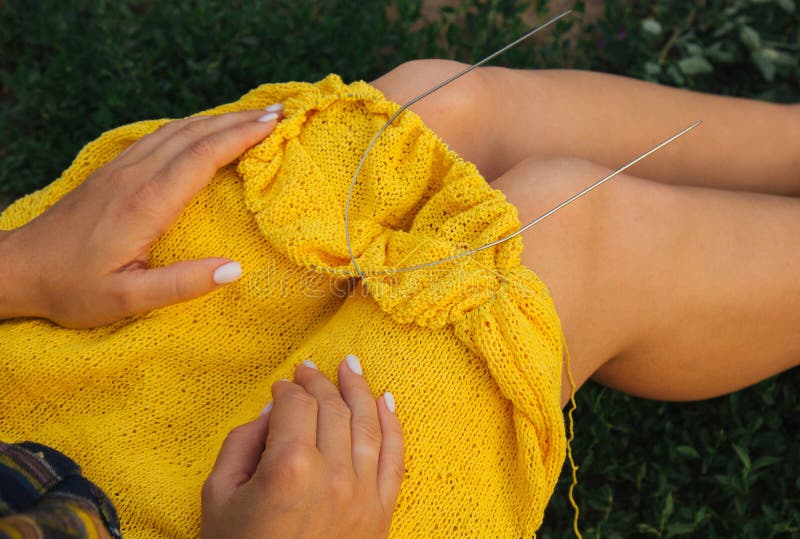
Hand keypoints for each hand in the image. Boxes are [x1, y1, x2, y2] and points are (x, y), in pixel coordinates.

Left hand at [0, 107, 282, 327]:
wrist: (17, 267)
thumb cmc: (72, 288)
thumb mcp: (126, 300)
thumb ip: (181, 284)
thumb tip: (235, 269)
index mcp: (145, 204)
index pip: (202, 157)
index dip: (240, 138)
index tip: (273, 126)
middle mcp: (135, 176)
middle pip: (194, 134)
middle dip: (238, 120)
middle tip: (278, 113)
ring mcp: (121, 168)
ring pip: (177, 130)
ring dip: (218, 119)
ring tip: (252, 116)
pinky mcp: (113, 170)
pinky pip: (160, 136)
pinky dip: (193, 127)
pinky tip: (206, 129)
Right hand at [201, 356, 403, 538]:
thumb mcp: (218, 496)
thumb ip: (241, 443)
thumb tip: (270, 412)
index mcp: (290, 468)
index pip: (296, 406)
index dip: (287, 390)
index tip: (280, 387)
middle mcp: (333, 475)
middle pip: (332, 409)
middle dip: (319, 383)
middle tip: (310, 369)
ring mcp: (362, 494)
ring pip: (368, 424)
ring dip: (360, 390)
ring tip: (351, 366)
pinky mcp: (381, 512)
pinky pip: (395, 458)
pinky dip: (393, 425)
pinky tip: (387, 401)